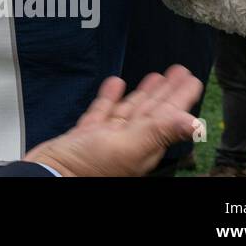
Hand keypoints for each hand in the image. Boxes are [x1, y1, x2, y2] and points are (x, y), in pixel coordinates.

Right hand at [22, 65, 202, 176]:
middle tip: (180, 72)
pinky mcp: (87, 134)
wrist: (50, 174)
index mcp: (143, 143)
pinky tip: (116, 84)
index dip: (180, 97)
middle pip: (153, 111)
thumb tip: (194, 124)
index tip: (192, 79)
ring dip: (144, 92)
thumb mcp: (128, 145)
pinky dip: (111, 97)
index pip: (167, 115)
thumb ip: (159, 131)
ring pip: (131, 110)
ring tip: (156, 76)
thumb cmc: (87, 168)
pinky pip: (104, 111)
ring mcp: (107, 137)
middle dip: (167, 91)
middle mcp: (128, 140)